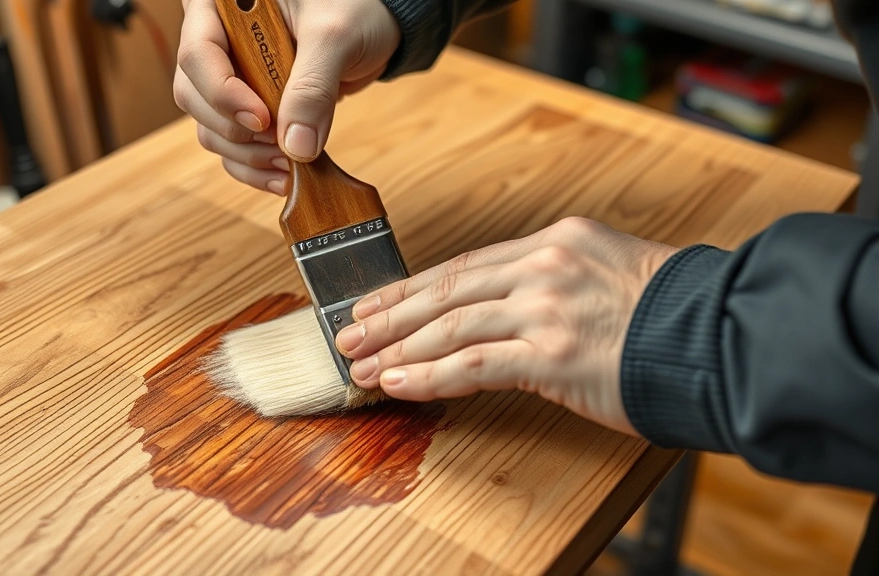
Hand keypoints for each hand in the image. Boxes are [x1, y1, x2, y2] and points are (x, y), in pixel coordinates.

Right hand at [173, 0, 400, 194]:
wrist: (373, 27)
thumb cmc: (353, 9)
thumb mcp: (335, 37)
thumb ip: (313, 86)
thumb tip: (295, 148)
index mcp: (223, 5)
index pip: (197, 54)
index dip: (223, 94)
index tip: (263, 120)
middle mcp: (216, 39)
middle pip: (194, 95)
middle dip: (236, 130)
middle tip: (282, 142)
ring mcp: (228, 76)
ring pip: (209, 127)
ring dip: (246, 154)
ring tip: (290, 162)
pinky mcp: (246, 106)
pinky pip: (231, 145)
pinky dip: (254, 166)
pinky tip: (286, 175)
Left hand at [334, 217, 679, 435]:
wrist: (726, 338)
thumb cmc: (674, 316)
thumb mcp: (611, 274)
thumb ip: (556, 283)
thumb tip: (504, 312)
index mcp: (557, 241)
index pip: (466, 265)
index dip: (413, 287)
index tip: (377, 300)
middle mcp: (545, 265)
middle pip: (445, 290)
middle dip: (389, 313)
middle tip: (349, 331)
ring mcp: (546, 307)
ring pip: (449, 325)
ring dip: (396, 347)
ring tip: (362, 365)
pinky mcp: (553, 354)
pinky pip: (472, 365)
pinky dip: (428, 375)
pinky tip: (397, 383)